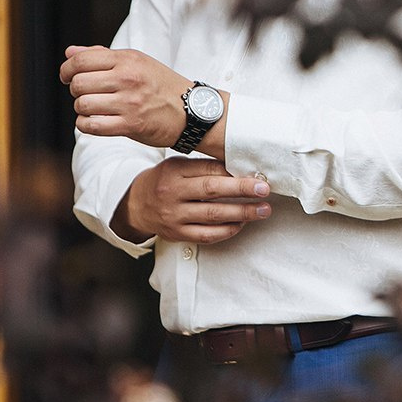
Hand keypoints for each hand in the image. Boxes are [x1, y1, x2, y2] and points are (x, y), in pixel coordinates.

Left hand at [60, 45, 194, 148]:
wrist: (192, 111)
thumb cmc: (163, 86)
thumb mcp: (138, 62)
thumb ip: (102, 56)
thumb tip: (70, 53)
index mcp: (128, 60)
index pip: (81, 60)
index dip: (66, 70)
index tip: (67, 77)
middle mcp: (128, 79)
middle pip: (78, 84)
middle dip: (76, 91)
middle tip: (88, 94)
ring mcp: (129, 103)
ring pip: (82, 105)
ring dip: (83, 109)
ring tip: (95, 109)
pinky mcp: (131, 125)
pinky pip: (92, 126)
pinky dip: (87, 125)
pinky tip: (96, 122)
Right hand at [113, 158, 271, 243]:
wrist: (137, 205)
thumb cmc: (165, 181)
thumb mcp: (178, 166)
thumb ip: (204, 168)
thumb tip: (241, 170)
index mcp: (174, 171)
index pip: (208, 170)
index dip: (234, 173)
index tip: (257, 175)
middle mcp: (173, 193)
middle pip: (212, 191)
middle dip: (242, 190)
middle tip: (264, 190)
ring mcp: (174, 216)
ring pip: (213, 215)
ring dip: (242, 213)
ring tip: (262, 210)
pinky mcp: (177, 234)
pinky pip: (207, 234)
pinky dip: (228, 230)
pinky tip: (242, 224)